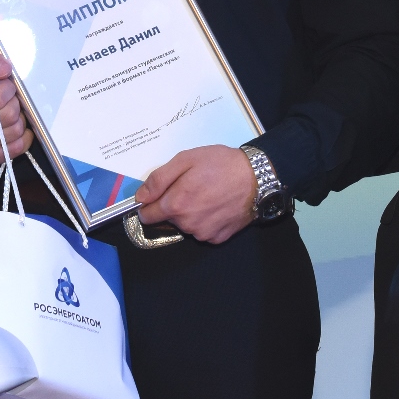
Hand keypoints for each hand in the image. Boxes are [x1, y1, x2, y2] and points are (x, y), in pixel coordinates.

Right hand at [0, 50, 28, 165]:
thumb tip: (5, 70)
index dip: (7, 91)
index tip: (5, 86)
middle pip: (9, 116)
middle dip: (15, 105)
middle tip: (10, 102)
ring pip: (15, 131)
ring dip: (19, 121)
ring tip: (11, 115)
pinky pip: (17, 147)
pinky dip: (23, 137)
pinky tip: (14, 128)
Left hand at [134, 145, 256, 244]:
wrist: (258, 177)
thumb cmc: (221, 164)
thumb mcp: (185, 160)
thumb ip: (158, 179)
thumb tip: (140, 197)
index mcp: (175, 205)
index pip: (146, 216)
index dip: (148, 204)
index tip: (158, 194)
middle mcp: (187, 225)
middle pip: (167, 220)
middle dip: (172, 205)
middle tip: (190, 186)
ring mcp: (204, 234)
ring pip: (185, 226)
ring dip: (190, 213)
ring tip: (206, 194)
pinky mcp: (218, 238)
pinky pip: (203, 231)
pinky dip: (205, 220)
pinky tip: (216, 205)